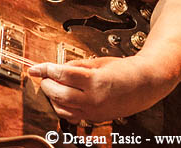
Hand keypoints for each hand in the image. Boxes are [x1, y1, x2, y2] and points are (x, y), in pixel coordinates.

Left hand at [28, 55, 169, 123]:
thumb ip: (76, 65)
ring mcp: (95, 112)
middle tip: (44, 74)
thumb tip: (57, 68)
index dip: (45, 69)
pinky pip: (71, 115)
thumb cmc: (124, 70)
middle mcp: (94, 99)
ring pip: (62, 108)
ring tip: (52, 84)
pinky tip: (61, 96)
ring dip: (52, 96)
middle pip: (58, 94)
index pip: (62, 74)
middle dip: (46, 83)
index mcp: (95, 81)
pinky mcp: (95, 118)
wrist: (145, 85)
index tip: (34, 67)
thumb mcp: (98, 61)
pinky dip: (61, 106)